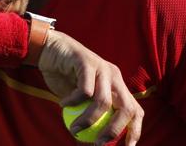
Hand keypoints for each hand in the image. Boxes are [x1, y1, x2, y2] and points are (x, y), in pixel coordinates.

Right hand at [39, 30, 143, 145]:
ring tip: (74, 129)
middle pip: (127, 108)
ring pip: (104, 101)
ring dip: (88, 120)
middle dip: (114, 130)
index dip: (134, 130)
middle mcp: (114, 76)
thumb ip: (90, 115)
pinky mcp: (87, 62)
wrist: (49, 50)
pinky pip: (84, 90)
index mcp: (118, 86)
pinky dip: (73, 102)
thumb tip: (95, 143)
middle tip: (98, 143)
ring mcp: (102, 68)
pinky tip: (63, 104)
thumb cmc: (64, 77)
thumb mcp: (80, 101)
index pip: (135, 110)